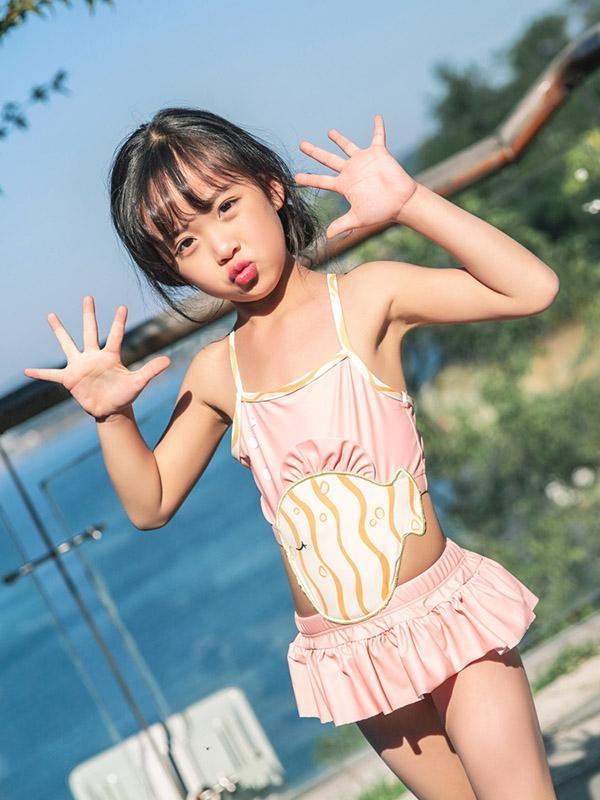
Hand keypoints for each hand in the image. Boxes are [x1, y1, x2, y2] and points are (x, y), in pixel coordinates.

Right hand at [23, 297, 170, 419]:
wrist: (112, 410)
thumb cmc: (125, 395)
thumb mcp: (138, 382)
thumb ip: (151, 370)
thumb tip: (168, 360)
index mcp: (111, 356)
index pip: (116, 335)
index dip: (119, 321)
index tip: (122, 306)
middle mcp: (94, 357)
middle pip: (90, 331)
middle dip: (88, 315)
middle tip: (88, 297)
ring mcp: (80, 366)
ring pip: (68, 344)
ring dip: (59, 331)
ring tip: (51, 315)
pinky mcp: (70, 379)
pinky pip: (52, 375)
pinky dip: (40, 373)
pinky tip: (27, 370)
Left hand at [294, 114, 418, 239]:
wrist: (400, 202)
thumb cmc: (381, 211)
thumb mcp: (358, 218)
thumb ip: (342, 225)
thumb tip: (327, 237)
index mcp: (344, 185)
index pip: (322, 180)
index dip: (309, 179)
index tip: (295, 177)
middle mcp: (351, 171)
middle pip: (328, 159)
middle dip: (314, 152)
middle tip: (301, 144)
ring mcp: (363, 161)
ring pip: (347, 146)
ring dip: (339, 138)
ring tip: (329, 132)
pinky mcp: (378, 153)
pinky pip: (378, 136)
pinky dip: (378, 126)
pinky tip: (376, 116)